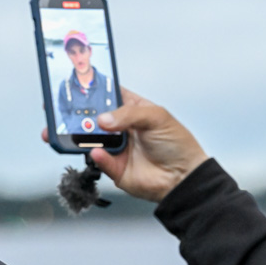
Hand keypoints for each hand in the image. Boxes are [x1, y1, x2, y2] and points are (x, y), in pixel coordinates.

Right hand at [90, 88, 207, 201]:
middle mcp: (124, 129)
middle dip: (89, 115)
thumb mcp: (157, 117)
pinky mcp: (116, 167)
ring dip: (90, 135)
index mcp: (134, 111)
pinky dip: (98, 156)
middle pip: (98, 118)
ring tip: (91, 131)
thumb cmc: (177, 145)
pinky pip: (101, 160)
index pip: (112, 96)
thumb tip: (105, 118)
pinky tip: (99, 151)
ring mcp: (119, 148)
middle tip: (82, 112)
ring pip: (96, 139)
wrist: (183, 176)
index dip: (99, 91)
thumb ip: (129, 114)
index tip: (86, 88)